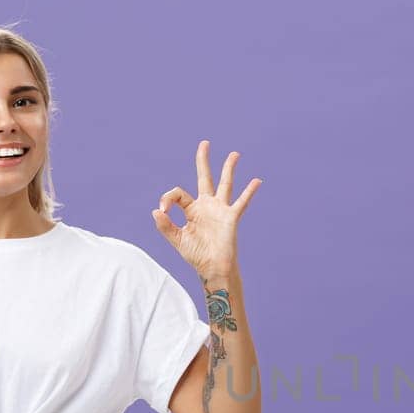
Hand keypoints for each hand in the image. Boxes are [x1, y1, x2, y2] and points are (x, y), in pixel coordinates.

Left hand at [152, 139, 261, 276]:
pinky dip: (249, 192)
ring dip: (229, 168)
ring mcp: (220, 210)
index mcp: (192, 210)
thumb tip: (156, 210)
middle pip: (205, 177)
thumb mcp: (178, 240)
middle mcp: (207, 206)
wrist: (213, 269)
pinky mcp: (231, 218)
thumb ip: (166, 226)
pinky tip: (257, 181)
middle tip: (204, 143)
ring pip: (225, 184)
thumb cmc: (197, 256)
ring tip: (234, 154)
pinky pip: (241, 202)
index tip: (164, 212)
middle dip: (203, 160)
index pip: (178, 194)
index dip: (168, 198)